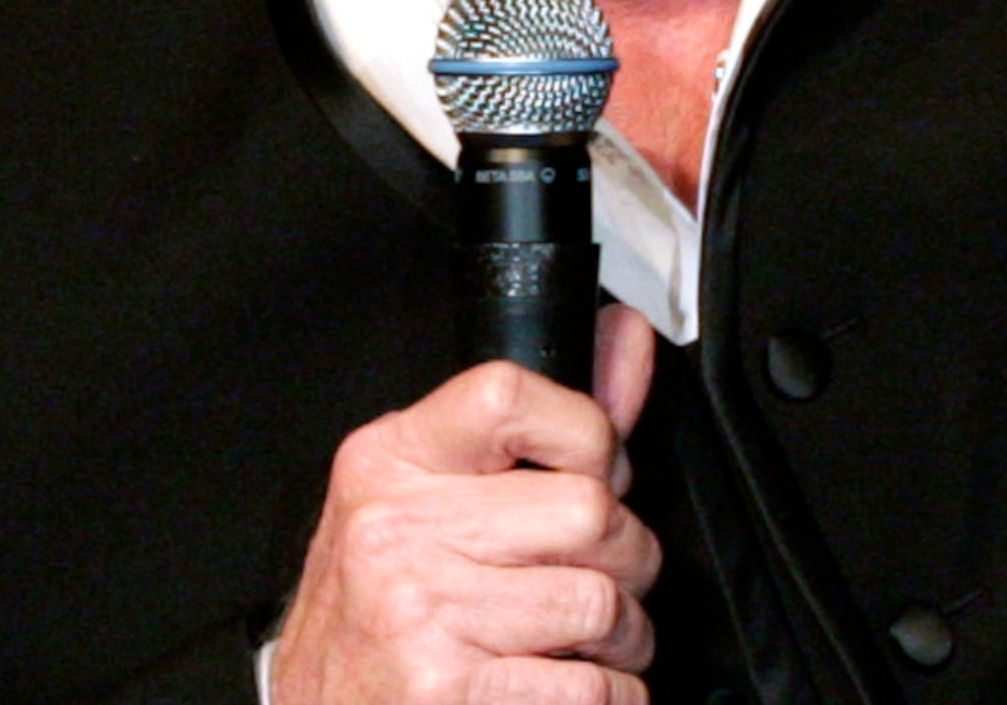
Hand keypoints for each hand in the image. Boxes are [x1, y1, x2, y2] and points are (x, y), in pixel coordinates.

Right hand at [272, 318, 664, 704]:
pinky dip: (611, 698)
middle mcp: (395, 531)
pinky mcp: (444, 691)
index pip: (510, 396)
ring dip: (623, 637)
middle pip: (588, 509)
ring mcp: (418, 612)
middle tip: (595, 578)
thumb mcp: (432, 504)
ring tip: (581, 644)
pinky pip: (592, 689)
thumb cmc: (379, 617)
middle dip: (625, 557)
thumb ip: (546, 427)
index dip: (586, 435)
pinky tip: (567, 689)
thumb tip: (627, 337)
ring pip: (603, 602)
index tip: (595, 474)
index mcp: (389, 464)